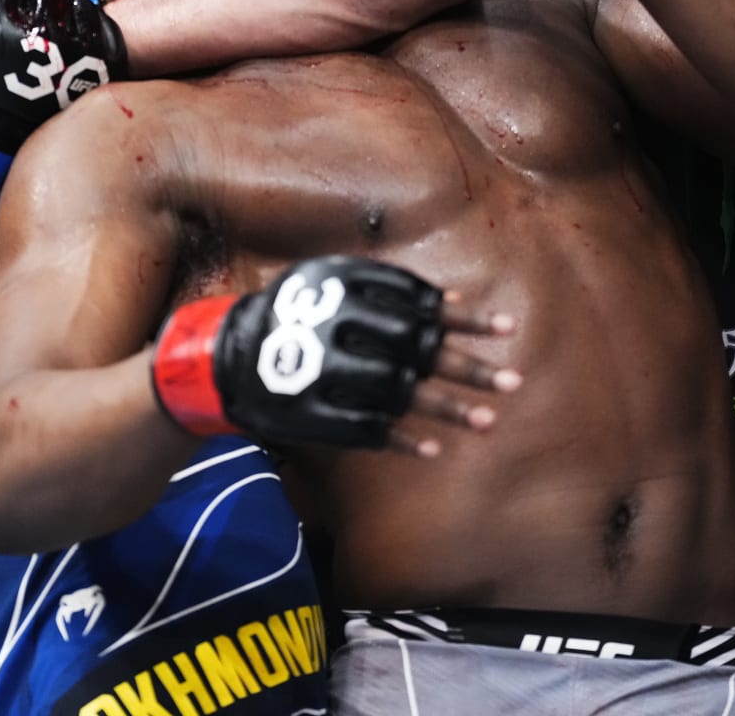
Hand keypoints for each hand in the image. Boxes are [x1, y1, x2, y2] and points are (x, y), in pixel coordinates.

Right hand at [152, 255, 518, 455]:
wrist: (220, 358)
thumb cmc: (288, 313)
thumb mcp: (329, 284)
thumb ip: (388, 291)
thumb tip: (452, 304)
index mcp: (344, 293)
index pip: (420, 305)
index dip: (466, 320)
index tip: (507, 329)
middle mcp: (339, 332)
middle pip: (418, 351)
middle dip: (469, 367)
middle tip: (514, 381)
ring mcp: (326, 376)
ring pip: (400, 395)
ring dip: (448, 409)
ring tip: (489, 421)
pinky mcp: (312, 416)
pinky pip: (366, 431)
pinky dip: (401, 440)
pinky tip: (434, 450)